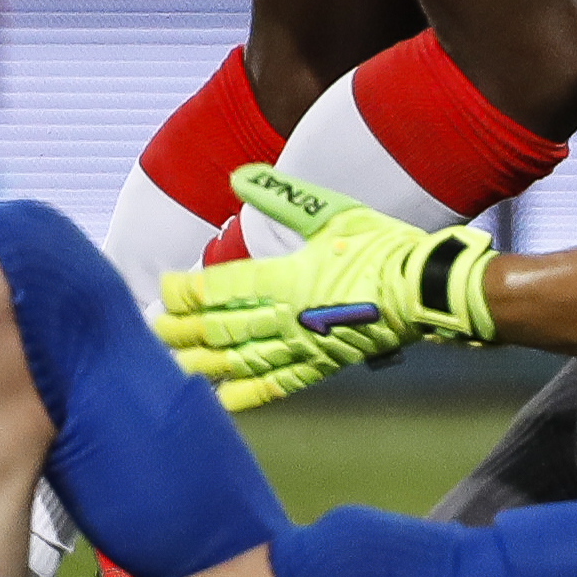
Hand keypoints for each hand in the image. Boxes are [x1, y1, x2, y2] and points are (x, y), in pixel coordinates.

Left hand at [151, 164, 497, 410]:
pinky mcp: (320, 366)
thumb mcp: (331, 212)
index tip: (163, 292)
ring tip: (170, 365)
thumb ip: (281, 198)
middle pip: (221, 329)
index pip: (222, 288)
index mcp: (288, 278)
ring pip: (240, 361)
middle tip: (151, 332)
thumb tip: (237, 176)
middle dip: (182, 331)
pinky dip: (244, 394)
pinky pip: (275, 385)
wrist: (426, 291)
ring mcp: (304, 347)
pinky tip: (219, 399)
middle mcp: (288, 318)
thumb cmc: (381, 247)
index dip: (187, 293)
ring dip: (202, 364)